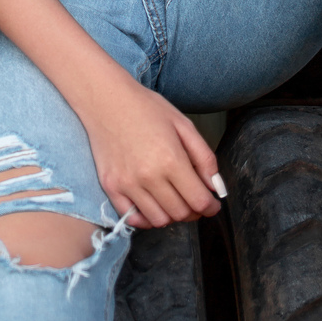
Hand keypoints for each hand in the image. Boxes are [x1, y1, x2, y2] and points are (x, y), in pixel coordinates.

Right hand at [82, 71, 222, 228]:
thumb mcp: (183, 124)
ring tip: (173, 200)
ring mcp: (127, 184)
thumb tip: (215, 187)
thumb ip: (204, 157)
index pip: (198, 201)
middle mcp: (149, 176)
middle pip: (180, 213)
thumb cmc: (147, 108)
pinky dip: (146, 218)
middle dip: (193, 211)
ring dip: (171, 215)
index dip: (211, 207)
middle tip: (194, 200)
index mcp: (171, 159)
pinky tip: (152, 204)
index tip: (212, 205)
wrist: (106, 100)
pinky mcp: (110, 187)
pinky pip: (132, 218)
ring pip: (159, 220)